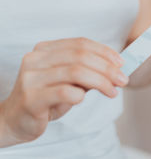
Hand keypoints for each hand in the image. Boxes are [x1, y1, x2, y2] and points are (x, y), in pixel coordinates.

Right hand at [0, 38, 127, 147]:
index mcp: (45, 50)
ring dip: (100, 81)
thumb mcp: (68, 80)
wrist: (15, 120)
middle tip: (123, 80)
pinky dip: (80, 94)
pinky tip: (83, 99)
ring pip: (76, 72)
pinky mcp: (31, 98)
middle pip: (81, 56)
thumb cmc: (46, 97)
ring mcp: (31, 78)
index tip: (121, 63)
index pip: (80, 43)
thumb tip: (116, 69)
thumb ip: (87, 72)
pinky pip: (64, 91)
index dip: (104, 51)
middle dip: (107, 68)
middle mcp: (36, 59)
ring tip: (112, 91)